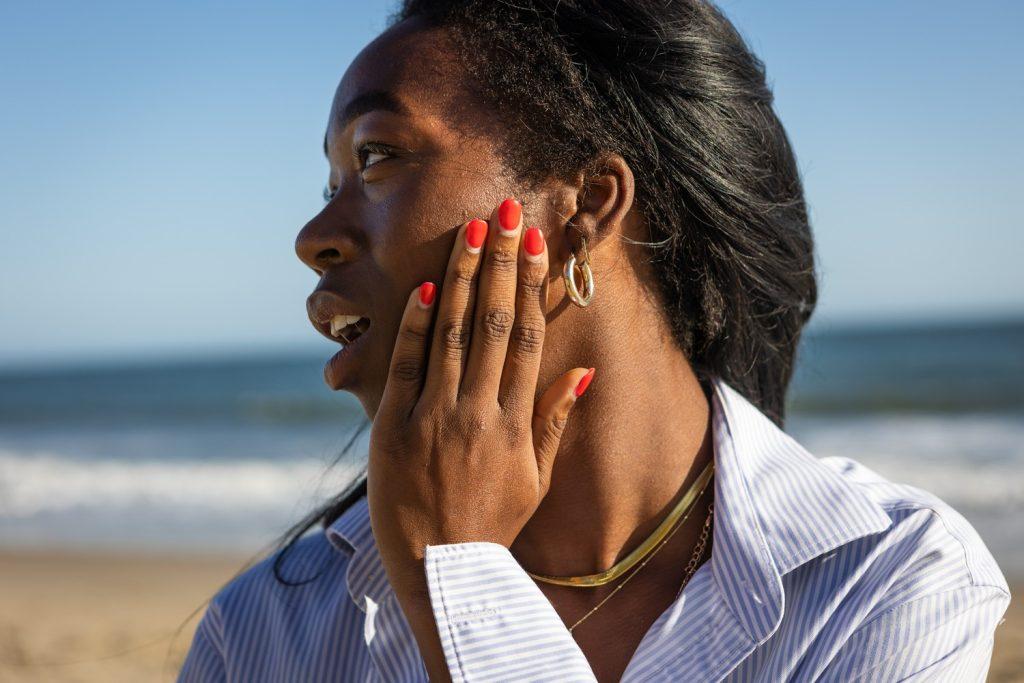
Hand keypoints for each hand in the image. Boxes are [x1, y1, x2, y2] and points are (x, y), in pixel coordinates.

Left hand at [366, 197, 594, 593]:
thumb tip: (584, 371)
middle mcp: (481, 412)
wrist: (442, 568)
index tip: (533, 242)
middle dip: (500, 264)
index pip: (529, 338)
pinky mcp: (396, 429)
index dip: (531, 285)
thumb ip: (556, 420)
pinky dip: (416, 327)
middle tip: (504, 213)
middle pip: (495, 323)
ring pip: (453, 335)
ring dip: (463, 280)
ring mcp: (437, 418)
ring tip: (470, 233)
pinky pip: (407, 368)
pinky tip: (426, 288)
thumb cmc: (494, 522)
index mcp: (518, 422)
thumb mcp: (537, 478)